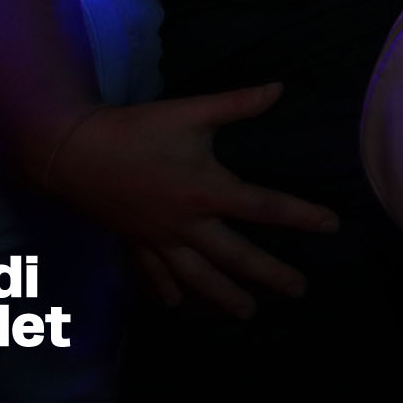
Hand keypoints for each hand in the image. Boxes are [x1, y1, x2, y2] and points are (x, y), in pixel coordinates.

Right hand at [39, 84, 338, 318]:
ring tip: (247, 314)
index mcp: (206, 191)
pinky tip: (176, 306)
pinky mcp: (134, 243)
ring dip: (223, 297)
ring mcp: (158, 239)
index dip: (301, 216)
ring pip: (197, 277)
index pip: (264, 207)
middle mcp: (186, 224)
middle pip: (236, 257)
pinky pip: (153, 274)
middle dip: (269, 275)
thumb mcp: (190, 111)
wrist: (71, 151)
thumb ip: (237, 103)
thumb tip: (280, 87)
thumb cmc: (135, 129)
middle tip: (299, 290)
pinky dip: (166, 290)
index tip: (331, 226)